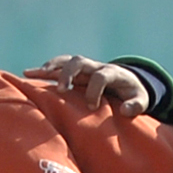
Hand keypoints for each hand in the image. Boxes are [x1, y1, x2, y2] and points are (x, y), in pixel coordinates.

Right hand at [24, 55, 148, 116]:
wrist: (129, 81)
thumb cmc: (134, 93)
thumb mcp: (141, 100)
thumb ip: (136, 105)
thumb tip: (126, 111)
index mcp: (113, 73)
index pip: (101, 76)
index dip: (95, 90)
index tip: (92, 106)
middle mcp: (96, 66)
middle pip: (79, 62)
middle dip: (68, 74)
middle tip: (61, 91)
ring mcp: (86, 67)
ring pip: (66, 61)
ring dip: (50, 68)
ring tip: (31, 75)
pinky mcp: (77, 72)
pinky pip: (59, 65)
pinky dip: (46, 69)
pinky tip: (31, 75)